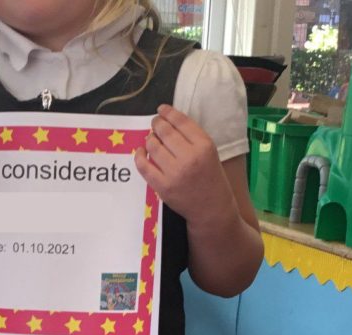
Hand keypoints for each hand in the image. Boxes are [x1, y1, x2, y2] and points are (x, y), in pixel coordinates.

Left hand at [133, 105, 234, 226]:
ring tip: (151, 138)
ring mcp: (175, 173)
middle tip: (155, 123)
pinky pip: (144, 166)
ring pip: (153, 146)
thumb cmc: (212, 178)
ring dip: (149, 139)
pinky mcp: (163, 186)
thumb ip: (192, 138)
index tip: (162, 109)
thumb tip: (167, 121)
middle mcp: (189, 157)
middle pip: (165, 132)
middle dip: (157, 124)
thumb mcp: (210, 152)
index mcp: (204, 146)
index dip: (168, 112)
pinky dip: (139, 156)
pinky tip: (141, 152)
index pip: (181, 122)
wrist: (212, 208)